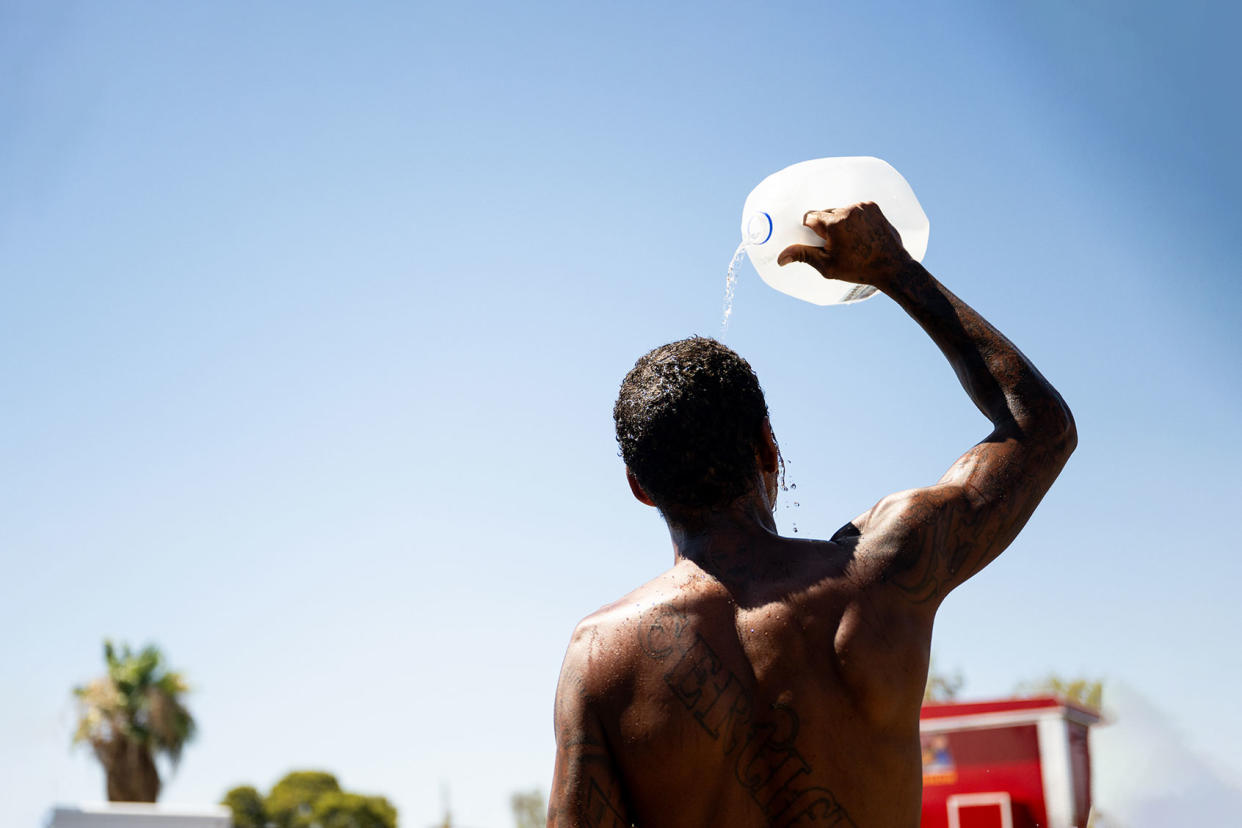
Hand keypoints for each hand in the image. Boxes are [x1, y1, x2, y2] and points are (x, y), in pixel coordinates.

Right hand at [777, 201, 911, 288]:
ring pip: (840, 210)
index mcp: (834, 223)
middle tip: (837, 244)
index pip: (810, 217)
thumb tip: (781, 258)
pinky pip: (855, 209)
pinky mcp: (873, 206)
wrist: (891, 266)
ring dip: (841, 221)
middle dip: (827, 226)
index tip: (821, 241)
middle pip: (825, 213)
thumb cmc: (858, 268)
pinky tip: (861, 233)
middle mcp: (848, 210)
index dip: (812, 231)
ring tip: (851, 240)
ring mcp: (862, 207)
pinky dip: (854, 218)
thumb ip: (804, 256)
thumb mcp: (827, 265)